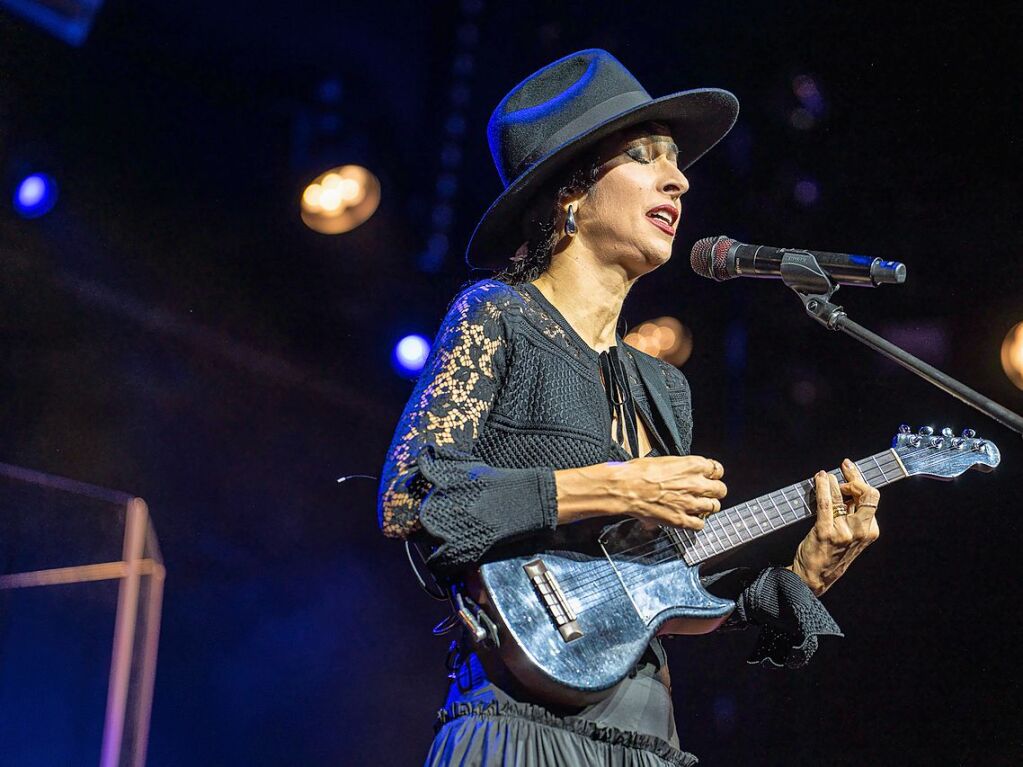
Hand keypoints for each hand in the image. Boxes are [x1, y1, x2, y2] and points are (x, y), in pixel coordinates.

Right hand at [610, 455, 726, 530]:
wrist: (625, 488)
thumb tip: (684, 473)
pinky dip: (697, 522)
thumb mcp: (664, 461)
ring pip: (714, 507)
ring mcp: (691, 503)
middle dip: (714, 492)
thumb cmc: (638, 472)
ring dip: (707, 507)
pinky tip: (689, 518)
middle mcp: (697, 484)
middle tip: (705, 493)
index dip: (713, 475)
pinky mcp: (682, 519)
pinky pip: (700, 524)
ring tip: (697, 506)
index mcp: (693, 465)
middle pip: (721, 490)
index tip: (709, 477)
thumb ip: (681, 468)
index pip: (718, 470)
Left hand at [790, 459, 880, 595]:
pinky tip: (819, 479)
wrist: (815, 577)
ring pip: (843, 496)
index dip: (860, 482)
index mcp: (870, 531)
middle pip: (866, 494)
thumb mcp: (851, 536)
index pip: (872, 499)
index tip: (849, 472)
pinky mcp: (826, 531)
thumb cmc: (831, 554)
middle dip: (854, 478)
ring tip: (825, 476)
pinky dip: (823, 487)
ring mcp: (844, 531)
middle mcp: (860, 531)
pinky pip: (826, 503)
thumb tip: (848, 489)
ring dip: (833, 481)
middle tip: (842, 469)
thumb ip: (853, 515)